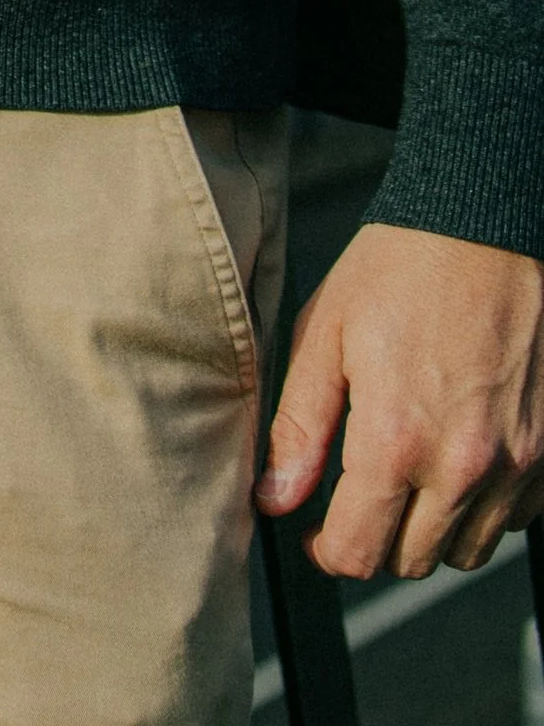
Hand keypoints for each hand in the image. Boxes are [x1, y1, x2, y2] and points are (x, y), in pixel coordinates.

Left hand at [257, 223, 543, 577]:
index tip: (316, 532)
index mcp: (396, 439)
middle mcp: (462, 466)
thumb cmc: (400, 269)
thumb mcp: (326, 334)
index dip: (326, 551)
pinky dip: (481, 507)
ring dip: (430, 530)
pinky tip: (455, 456)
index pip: (358, 553)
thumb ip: (299, 426)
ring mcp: (515, 465)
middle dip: (375, 540)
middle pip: (411, 562)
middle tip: (357, 495)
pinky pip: (512, 520)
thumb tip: (275, 497)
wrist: (483, 227)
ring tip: (407, 473)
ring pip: (465, 550)